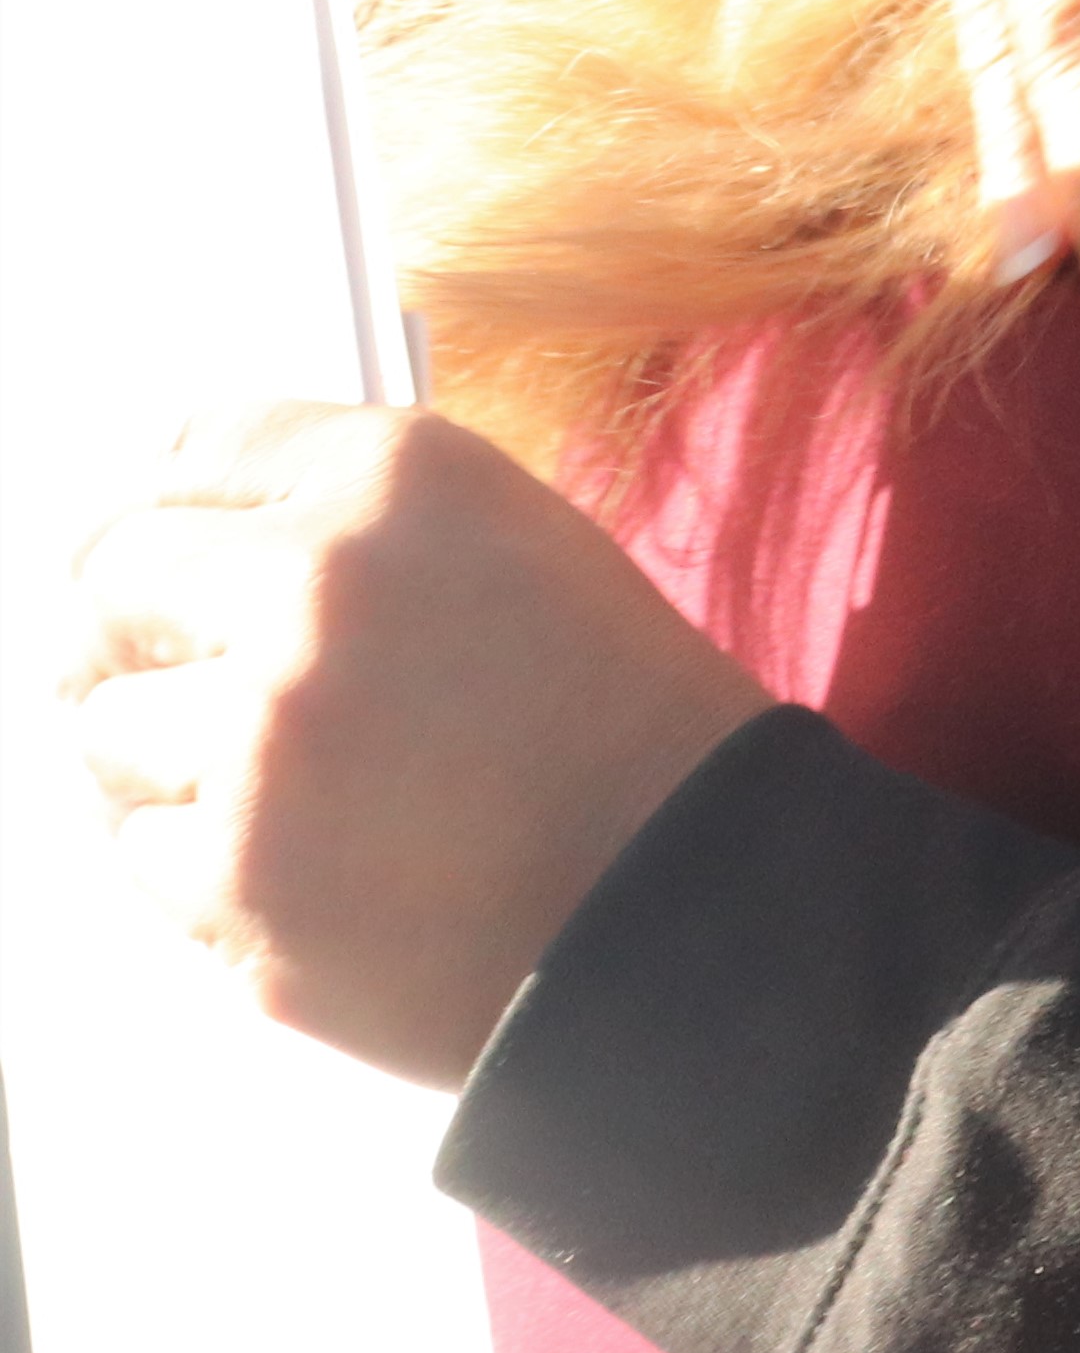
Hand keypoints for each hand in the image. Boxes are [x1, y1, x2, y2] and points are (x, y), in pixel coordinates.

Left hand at [57, 406, 772, 1088]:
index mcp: (400, 480)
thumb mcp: (520, 547)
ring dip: (172, 759)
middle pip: (110, 575)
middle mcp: (316, 586)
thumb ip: (352, 519)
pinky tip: (321, 868)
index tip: (184, 562)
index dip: (182, 514)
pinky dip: (208, 866)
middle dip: (145, 631)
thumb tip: (172, 548)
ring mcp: (263, 739)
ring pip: (105, 727)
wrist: (701, 903)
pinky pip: (143, 851)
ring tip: (300, 796)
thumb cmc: (629, 727)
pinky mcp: (235, 878)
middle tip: (211, 687)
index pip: (191, 450)